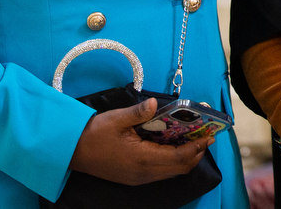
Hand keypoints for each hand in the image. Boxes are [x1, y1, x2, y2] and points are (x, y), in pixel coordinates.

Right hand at [69, 98, 210, 185]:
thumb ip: (138, 112)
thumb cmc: (93, 134)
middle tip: (207, 136)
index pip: (179, 157)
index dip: (197, 147)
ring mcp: (138, 177)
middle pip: (180, 168)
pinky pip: (161, 172)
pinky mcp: (133, 177)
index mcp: (142, 159)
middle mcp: (143, 173)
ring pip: (171, 172)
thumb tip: (154, 103)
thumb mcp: (116, 119)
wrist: (70, 151)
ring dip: (186, 158)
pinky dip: (173, 161)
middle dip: (196, 153)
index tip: (210, 135)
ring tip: (195, 140)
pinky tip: (174, 146)